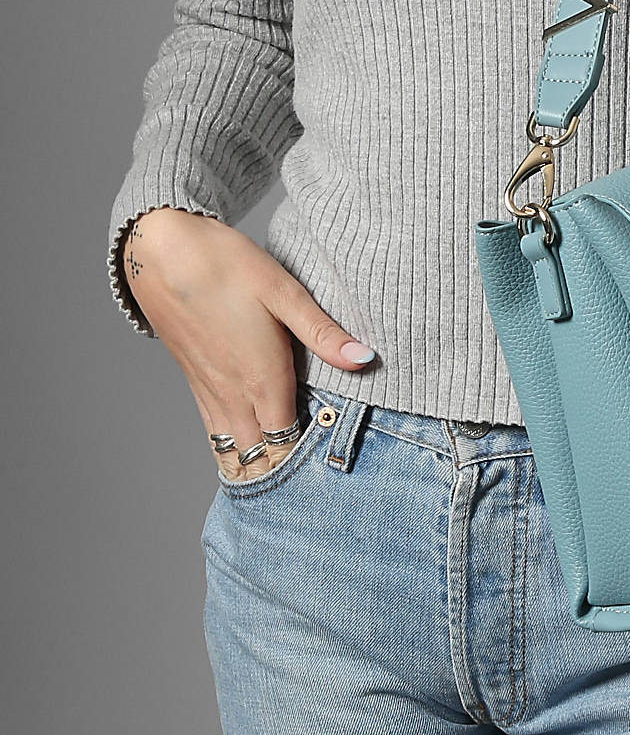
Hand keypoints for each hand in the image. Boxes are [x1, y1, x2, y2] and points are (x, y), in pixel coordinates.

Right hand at [121, 207, 377, 481]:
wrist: (159, 252)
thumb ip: (323, 333)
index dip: (310, 464)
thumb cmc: (225, 266)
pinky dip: (234, 448)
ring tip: (285, 478)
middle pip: (260, 458)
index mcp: (262, 380)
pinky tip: (249, 447)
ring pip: (233, 451)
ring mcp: (210, 392)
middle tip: (316, 482)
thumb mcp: (283, 292)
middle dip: (286, 473)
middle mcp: (233, 396)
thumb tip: (365, 359)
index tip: (335, 469)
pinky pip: (214, 432)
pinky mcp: (195, 382)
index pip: (288, 445)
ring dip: (257, 465)